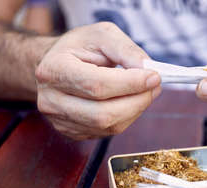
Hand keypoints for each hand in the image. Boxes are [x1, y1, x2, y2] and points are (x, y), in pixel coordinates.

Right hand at [35, 22, 160, 139]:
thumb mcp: (101, 35)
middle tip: (155, 87)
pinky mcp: (72, 132)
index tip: (154, 76)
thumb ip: (125, 50)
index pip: (97, 85)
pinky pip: (106, 132)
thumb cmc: (79, 48)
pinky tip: (129, 102)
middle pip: (103, 114)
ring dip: (135, 111)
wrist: (55, 64)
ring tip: (145, 92)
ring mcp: (60, 120)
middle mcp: (51, 100)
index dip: (130, 83)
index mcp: (53, 70)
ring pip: (108, 126)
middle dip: (137, 101)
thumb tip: (147, 70)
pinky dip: (126, 118)